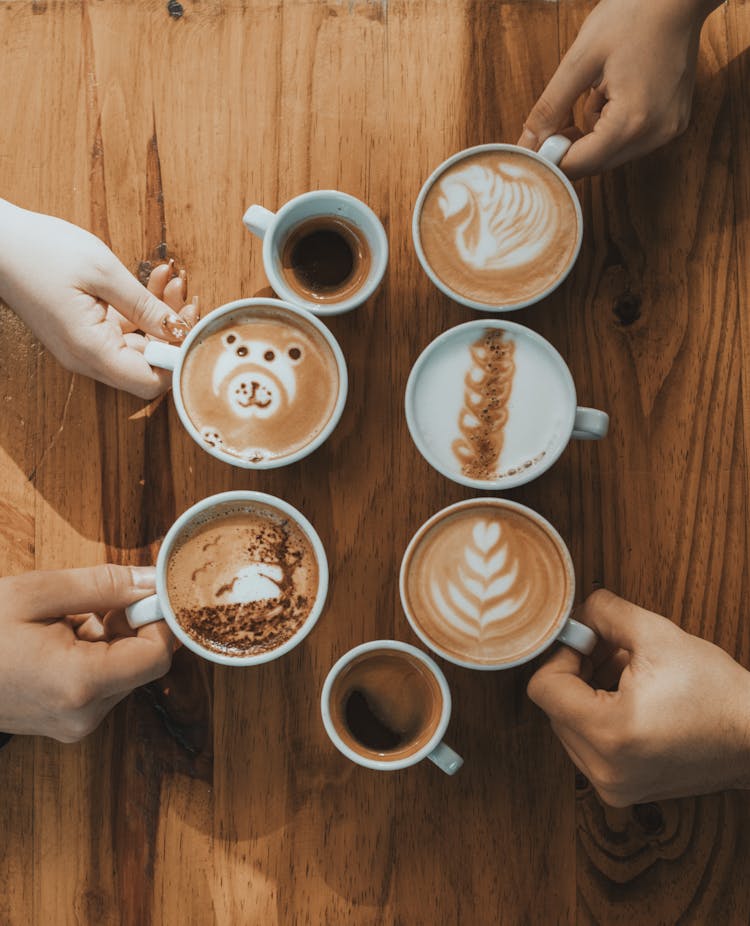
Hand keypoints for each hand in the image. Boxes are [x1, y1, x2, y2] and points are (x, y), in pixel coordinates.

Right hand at [0, 199, 198, 397]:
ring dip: (159, 314)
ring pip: (139, 344)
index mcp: (92, 351)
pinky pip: (122, 331)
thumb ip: (145, 306)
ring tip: (167, 277)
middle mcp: (88, 358)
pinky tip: (150, 280)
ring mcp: (84, 347)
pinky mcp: (83, 332)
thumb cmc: (40, 251)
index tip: (192, 329)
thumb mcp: (103, 272)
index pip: (150, 383)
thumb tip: (179, 331)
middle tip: (184, 293)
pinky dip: (139, 310)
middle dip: (173, 330)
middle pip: (148, 363)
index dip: (178, 361)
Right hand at [0, 564, 174, 741]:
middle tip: (96, 599)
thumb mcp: (37, 593)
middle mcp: (84, 715)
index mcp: (80, 683)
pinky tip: (59, 639)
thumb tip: (152, 580)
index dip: (159, 620)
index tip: (146, 592)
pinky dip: (93, 657)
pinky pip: (101, 685)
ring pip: (123, 673)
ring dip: (109, 640)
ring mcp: (74, 726)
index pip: (157, 656)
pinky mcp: (66, 726)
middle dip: (129, 625)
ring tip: (65, 620)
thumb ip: (104, 585)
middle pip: (142, 664)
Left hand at [518, 0, 716, 178]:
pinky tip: (611, 95)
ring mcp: (668, 130)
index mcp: (632, 121)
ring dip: (591, 138)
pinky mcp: (673, 123)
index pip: (580, 164)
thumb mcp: (580, 59)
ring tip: (593, 94)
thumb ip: (550, 107)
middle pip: (597, 165)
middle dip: (570, 149)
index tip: (533, 145)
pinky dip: (612, 128)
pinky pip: (630, 140)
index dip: (551, 159)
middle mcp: (655, 134)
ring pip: (612, 155)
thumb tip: (527, 143)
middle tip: (555, 120)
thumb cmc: (634, 15)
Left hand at [527, 589, 749, 805]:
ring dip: (586, 694)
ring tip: (626, 672)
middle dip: (576, 671)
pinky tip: (630, 698)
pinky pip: (587, 746)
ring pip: (568, 726)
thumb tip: (576, 611)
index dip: (562, 655)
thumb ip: (605, 613)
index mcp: (609, 733)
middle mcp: (604, 769)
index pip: (543, 688)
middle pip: (554, 707)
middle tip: (608, 649)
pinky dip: (598, 717)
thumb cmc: (717, 693)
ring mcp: (612, 786)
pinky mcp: (621, 790)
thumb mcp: (657, 635)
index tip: (587, 640)